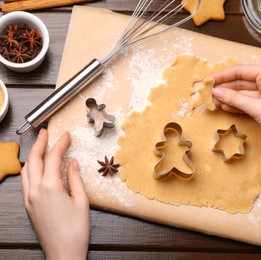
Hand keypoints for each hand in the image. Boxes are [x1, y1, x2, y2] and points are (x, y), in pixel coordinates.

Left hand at [21, 129, 89, 259]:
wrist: (63, 253)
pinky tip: (37, 168)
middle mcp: (35, 191)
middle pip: (33, 160)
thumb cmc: (75, 230)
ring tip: (39, 146)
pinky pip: (25, 182)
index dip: (60, 144)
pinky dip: (30, 169)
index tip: (66, 134)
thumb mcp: (81, 201)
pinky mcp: (28, 206)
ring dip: (32, 155)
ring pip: (25, 170)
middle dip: (39, 143)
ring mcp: (29, 199)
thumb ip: (75, 179)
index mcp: (50, 187)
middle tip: (45, 132)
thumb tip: (72, 163)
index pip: (53, 158)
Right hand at [210, 65, 260, 145]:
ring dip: (229, 97)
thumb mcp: (256, 107)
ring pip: (243, 93)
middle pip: (241, 82)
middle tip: (208, 94)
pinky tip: (224, 107)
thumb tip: (215, 92)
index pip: (241, 71)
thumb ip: (234, 99)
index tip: (208, 81)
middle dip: (225, 88)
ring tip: (213, 102)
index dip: (222, 75)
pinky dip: (236, 105)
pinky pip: (248, 103)